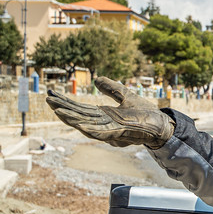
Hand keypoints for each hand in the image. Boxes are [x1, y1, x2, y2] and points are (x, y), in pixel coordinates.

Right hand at [46, 77, 174, 148]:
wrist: (161, 124)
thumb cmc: (145, 114)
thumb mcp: (126, 96)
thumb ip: (112, 88)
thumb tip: (97, 79)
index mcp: (103, 116)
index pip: (80, 109)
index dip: (66, 102)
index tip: (52, 94)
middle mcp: (103, 124)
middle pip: (79, 116)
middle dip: (64, 109)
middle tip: (49, 99)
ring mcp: (110, 130)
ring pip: (86, 125)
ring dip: (71, 118)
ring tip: (57, 110)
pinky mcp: (119, 134)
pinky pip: (101, 133)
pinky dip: (89, 129)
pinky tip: (78, 123)